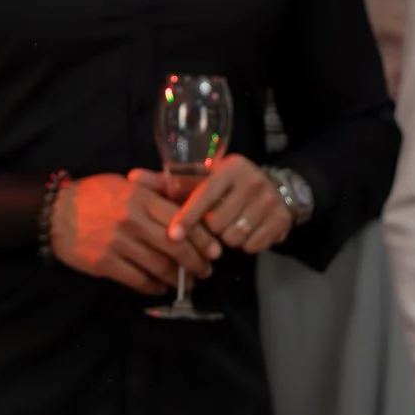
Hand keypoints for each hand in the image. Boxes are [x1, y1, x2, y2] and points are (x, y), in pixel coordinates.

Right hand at [47, 170, 214, 294]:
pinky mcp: (105, 263)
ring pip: (161, 267)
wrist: (52, 213)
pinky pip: (139, 280)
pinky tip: (160, 286)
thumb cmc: (90, 196)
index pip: (181, 220)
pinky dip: (155, 287)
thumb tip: (185, 205)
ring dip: (179, 279)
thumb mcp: (122, 184)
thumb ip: (152, 193)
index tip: (216, 250)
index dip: (203, 238)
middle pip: (176, 247)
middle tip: (206, 270)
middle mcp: (131, 220)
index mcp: (138, 198)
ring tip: (187, 282)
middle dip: (197, 263)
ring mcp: (117, 243)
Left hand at [148, 154, 292, 255]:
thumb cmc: (227, 185)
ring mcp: (269, 201)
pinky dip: (247, 244)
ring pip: (234, 237)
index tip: (173, 236)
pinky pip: (253, 245)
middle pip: (217, 224)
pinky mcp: (283, 220)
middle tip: (214, 221)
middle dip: (210, 229)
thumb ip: (167, 182)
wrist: (276, 187)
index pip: (203, 196)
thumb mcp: (201, 178)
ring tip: (230, 225)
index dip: (187, 218)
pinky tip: (248, 231)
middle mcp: (251, 181)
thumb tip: (132, 178)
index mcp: (227, 169)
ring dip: (227, 238)